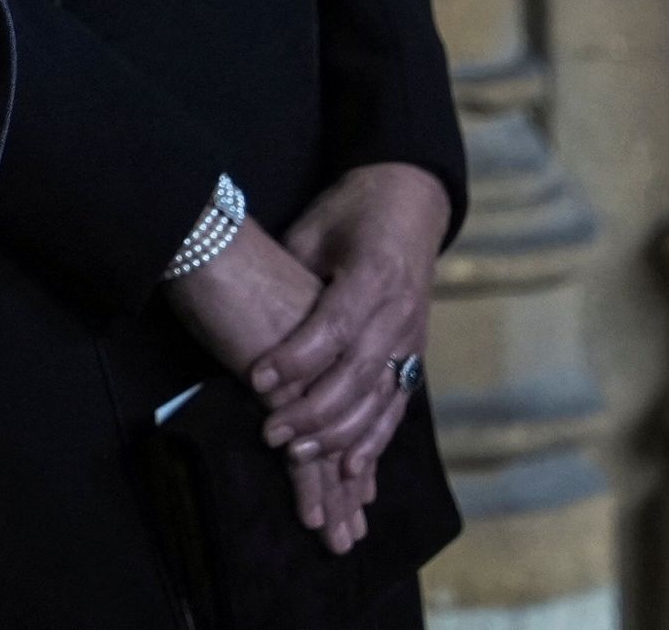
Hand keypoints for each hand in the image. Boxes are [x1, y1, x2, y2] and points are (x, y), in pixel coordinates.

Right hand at [161, 224, 374, 542]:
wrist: (216, 235)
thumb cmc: (238, 254)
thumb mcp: (279, 293)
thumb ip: (290, 326)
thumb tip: (281, 359)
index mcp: (347, 328)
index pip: (363, 402)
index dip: (361, 449)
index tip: (361, 490)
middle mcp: (346, 351)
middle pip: (356, 430)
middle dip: (351, 484)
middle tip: (353, 529)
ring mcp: (322, 365)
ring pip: (337, 443)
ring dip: (332, 493)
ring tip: (332, 534)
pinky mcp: (292, 376)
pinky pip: (305, 438)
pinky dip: (305, 476)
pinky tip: (306, 506)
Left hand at [252, 160, 449, 552]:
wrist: (411, 200)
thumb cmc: (351, 209)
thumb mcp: (316, 228)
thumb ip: (293, 275)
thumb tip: (251, 314)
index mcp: (374, 275)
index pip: (332, 328)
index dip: (294, 359)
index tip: (256, 379)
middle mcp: (399, 311)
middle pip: (357, 373)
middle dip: (312, 410)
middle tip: (270, 432)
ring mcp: (413, 337)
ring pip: (379, 397)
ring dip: (339, 433)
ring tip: (298, 454)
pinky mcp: (416, 353)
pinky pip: (397, 404)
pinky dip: (375, 439)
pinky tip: (351, 467)